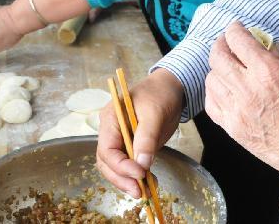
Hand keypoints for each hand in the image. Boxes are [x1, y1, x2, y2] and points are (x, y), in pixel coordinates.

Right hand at [95, 69, 184, 198]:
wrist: (171, 88)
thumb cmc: (160, 94)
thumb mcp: (155, 113)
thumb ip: (147, 137)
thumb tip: (141, 164)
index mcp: (110, 118)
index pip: (107, 149)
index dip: (120, 165)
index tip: (139, 173)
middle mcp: (111, 131)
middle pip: (107, 162)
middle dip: (122, 179)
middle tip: (139, 191)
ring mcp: (120, 139)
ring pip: (116, 167)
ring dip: (128, 181)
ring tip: (146, 191)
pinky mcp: (132, 146)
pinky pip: (129, 165)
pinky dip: (137, 176)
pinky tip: (150, 183)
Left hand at [205, 23, 278, 177]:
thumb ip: (275, 59)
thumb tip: (258, 46)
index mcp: (269, 70)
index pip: (239, 40)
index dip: (234, 30)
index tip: (235, 28)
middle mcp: (249, 88)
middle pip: (219, 56)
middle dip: (221, 44)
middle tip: (226, 42)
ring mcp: (238, 109)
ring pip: (211, 79)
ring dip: (217, 68)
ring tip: (225, 66)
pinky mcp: (233, 128)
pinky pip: (211, 103)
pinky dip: (214, 91)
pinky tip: (223, 88)